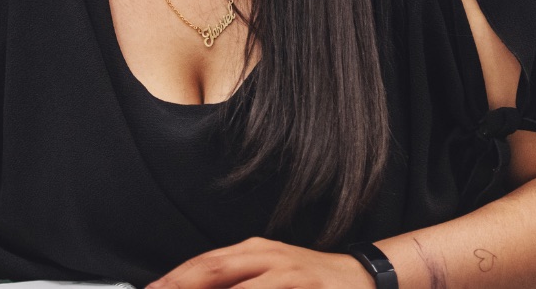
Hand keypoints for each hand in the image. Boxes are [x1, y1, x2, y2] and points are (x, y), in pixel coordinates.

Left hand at [148, 236, 373, 288]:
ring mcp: (288, 273)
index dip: (173, 279)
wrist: (362, 278)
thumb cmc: (309, 280)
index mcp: (255, 250)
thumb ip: (234, 279)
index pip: (204, 262)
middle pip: (214, 269)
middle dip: (181, 285)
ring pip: (239, 286)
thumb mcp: (270, 272)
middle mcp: (268, 256)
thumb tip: (191, 286)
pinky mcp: (307, 288)